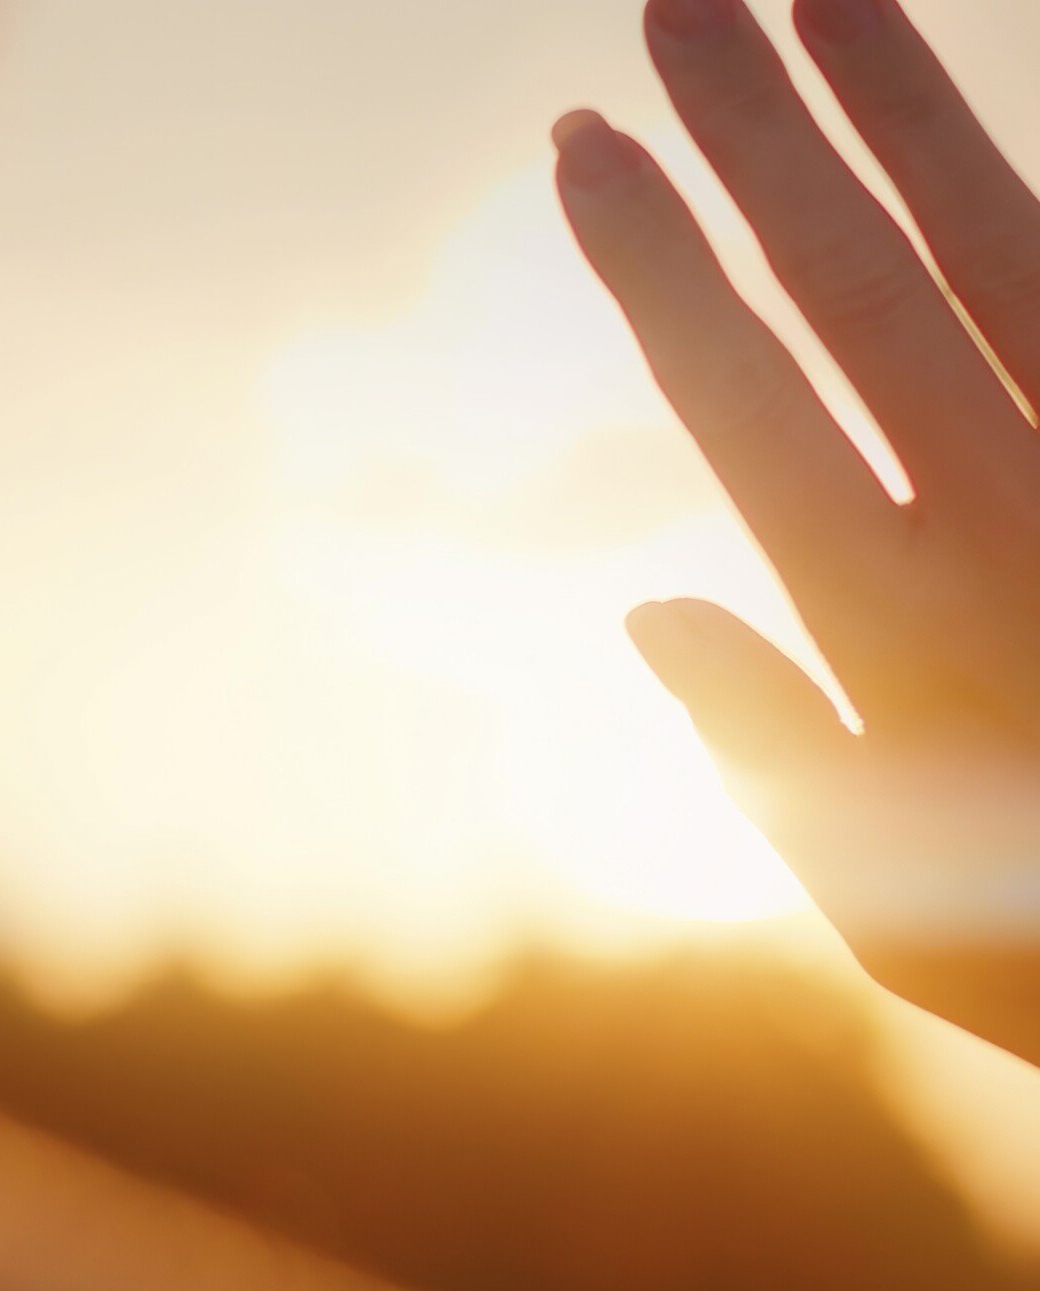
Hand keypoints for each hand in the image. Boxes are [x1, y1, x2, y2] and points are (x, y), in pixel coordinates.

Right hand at [556, 0, 1039, 1064]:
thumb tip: (642, 613)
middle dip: (754, 132)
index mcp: (896, 629)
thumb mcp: (883, 908)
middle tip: (674, 2)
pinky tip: (977, 131)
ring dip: (901, 107)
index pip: (740, 397)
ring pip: (1002, 246)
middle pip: (859, 284)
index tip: (584, 144)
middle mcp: (1009, 521)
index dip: (655, 259)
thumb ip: (764, 754)